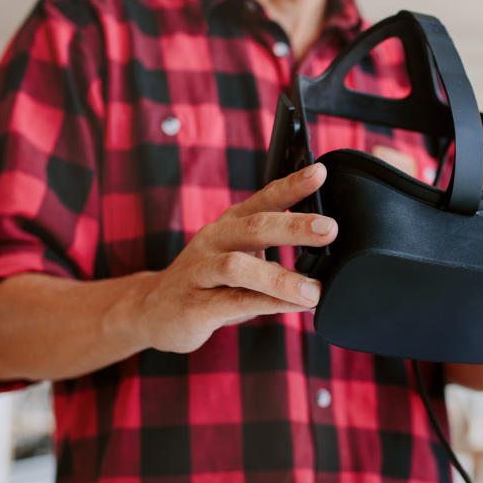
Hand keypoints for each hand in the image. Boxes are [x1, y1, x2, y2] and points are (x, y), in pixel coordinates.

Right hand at [137, 163, 336, 353]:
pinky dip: (268, 304)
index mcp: (229, 224)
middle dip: (293, 226)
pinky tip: (295, 308)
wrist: (152, 310)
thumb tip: (324, 245)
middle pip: (254, 226)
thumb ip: (272, 249)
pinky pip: (234, 302)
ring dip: (280, 278)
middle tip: (329, 229)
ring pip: (238, 267)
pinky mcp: (194, 306)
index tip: (319, 172)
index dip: (291, 184)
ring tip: (314, 290)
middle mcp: (214, 241)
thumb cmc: (208, 280)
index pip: (263, 198)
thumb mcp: (238, 255)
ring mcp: (200, 272)